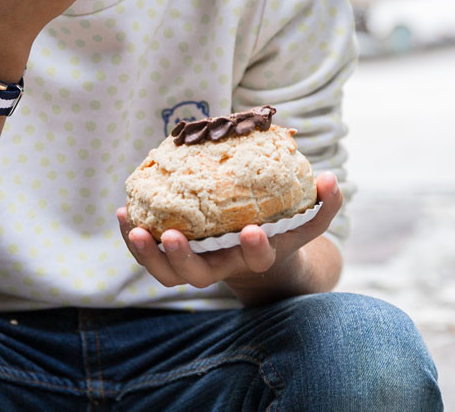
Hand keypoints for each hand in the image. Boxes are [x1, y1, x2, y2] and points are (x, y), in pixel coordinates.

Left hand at [116, 172, 341, 301]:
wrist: (255, 258)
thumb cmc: (280, 232)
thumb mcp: (303, 221)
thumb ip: (322, 205)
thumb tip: (331, 179)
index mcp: (254, 257)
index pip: (257, 259)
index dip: (255, 249)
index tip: (253, 231)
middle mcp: (221, 267)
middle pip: (197, 275)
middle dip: (183, 259)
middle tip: (173, 236)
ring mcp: (194, 265)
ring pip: (167, 273)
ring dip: (147, 254)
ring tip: (133, 227)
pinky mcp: (173, 258)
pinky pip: (150, 254)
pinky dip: (133, 238)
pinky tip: (123, 214)